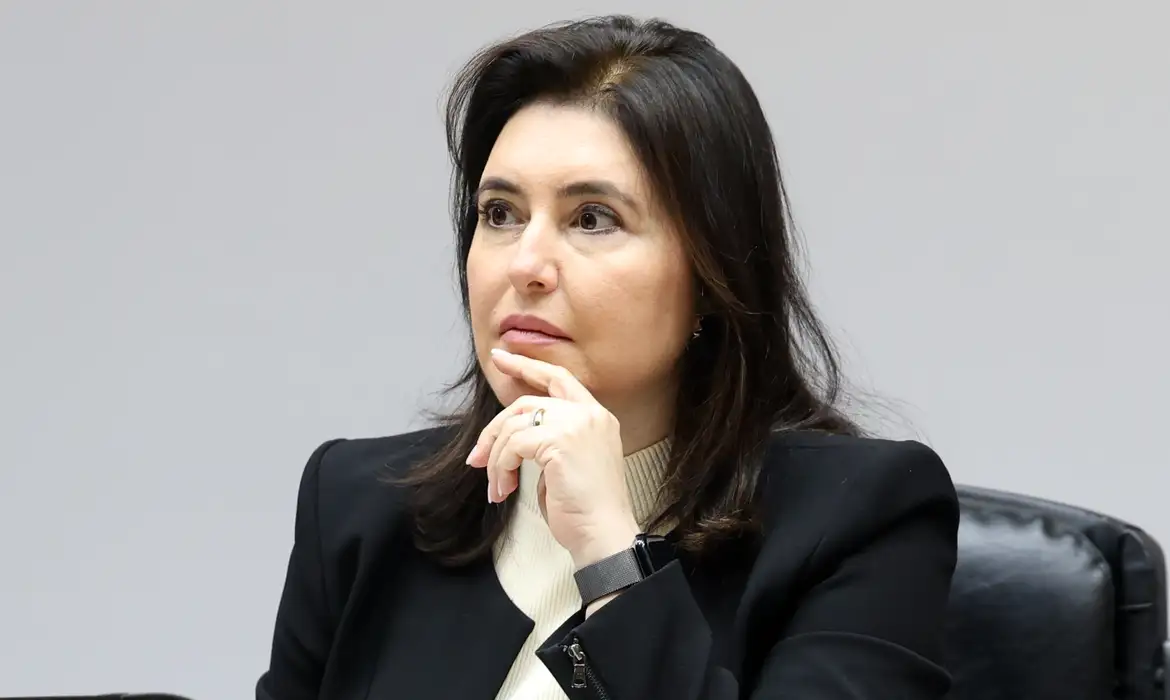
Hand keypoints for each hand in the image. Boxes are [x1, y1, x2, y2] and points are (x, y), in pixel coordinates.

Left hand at [467, 348, 639, 567]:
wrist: (603, 535)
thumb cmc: (585, 511)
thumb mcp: (567, 466)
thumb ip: (548, 443)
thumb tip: (512, 443)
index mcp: (597, 417)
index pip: (558, 378)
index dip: (527, 365)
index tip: (500, 357)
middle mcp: (590, 415)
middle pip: (526, 402)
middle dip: (494, 429)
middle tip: (476, 457)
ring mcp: (577, 425)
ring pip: (514, 424)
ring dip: (496, 458)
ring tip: (496, 487)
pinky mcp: (561, 441)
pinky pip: (513, 445)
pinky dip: (501, 467)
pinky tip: (504, 489)